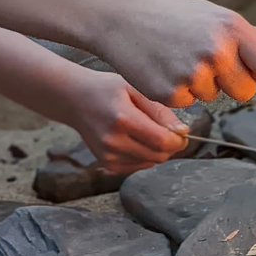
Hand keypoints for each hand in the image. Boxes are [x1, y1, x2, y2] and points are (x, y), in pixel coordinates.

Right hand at [63, 71, 189, 173]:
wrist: (73, 99)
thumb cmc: (106, 89)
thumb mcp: (135, 89)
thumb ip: (161, 111)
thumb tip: (183, 132)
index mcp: (123, 119)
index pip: (162, 142)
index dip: (179, 140)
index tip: (182, 132)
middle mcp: (114, 141)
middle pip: (159, 156)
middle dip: (171, 146)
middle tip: (168, 131)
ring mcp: (108, 155)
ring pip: (151, 163)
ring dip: (158, 151)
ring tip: (148, 131)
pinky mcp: (106, 163)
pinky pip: (138, 166)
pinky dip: (145, 156)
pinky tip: (136, 140)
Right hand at [93, 0, 255, 107]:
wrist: (120, 16)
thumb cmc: (174, 16)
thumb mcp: (214, 15)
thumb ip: (250, 38)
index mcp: (232, 28)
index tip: (252, 69)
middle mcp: (216, 50)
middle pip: (247, 92)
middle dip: (232, 83)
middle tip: (207, 63)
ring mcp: (193, 73)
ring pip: (216, 97)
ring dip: (202, 85)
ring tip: (179, 58)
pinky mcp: (171, 92)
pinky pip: (190, 104)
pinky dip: (179, 92)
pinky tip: (164, 69)